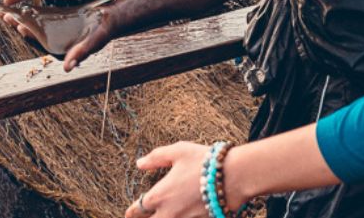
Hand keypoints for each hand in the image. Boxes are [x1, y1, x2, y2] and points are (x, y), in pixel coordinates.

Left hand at [0, 3, 116, 70]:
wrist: (111, 20)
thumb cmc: (104, 32)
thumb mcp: (94, 41)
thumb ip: (81, 53)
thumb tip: (67, 68)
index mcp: (60, 49)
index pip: (39, 42)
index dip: (28, 33)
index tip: (18, 24)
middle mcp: (55, 42)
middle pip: (33, 34)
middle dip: (18, 24)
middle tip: (4, 15)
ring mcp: (55, 33)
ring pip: (34, 26)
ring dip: (21, 18)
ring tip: (7, 10)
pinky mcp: (57, 23)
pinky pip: (40, 19)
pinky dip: (31, 13)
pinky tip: (24, 5)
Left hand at [126, 141, 242, 217]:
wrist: (234, 177)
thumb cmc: (204, 161)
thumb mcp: (177, 152)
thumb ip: (156, 158)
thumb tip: (140, 164)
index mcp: (159, 196)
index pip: (138, 210)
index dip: (131, 212)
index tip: (129, 213)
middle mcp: (169, 213)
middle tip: (142, 217)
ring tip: (164, 214)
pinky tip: (183, 214)